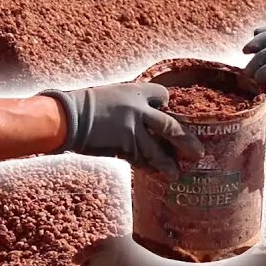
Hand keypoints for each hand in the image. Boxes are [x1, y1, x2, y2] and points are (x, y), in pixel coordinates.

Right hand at [40, 82, 202, 177]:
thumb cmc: (84, 105)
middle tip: (198, 153)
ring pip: (157, 150)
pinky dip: (147, 167)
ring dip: (167, 163)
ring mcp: (133, 130)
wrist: (67, 117)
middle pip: (171, 127)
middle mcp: (139, 110)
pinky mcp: (123, 146)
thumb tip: (141, 116)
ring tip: (176, 174)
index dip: (167, 105)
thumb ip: (129, 104)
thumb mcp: (111, 95)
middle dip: (186, 141)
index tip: (169, 111)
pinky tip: (154, 174)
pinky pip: (140, 159)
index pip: (163, 96)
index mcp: (135, 91)